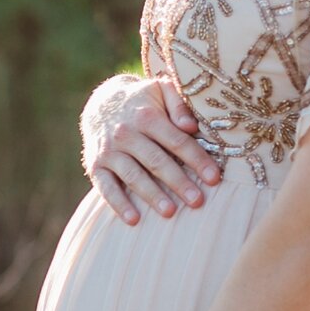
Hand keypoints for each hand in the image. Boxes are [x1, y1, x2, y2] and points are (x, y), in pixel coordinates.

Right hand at [81, 74, 222, 224]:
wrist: (101, 103)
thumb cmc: (142, 102)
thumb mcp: (161, 91)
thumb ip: (178, 104)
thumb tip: (191, 126)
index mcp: (147, 116)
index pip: (176, 141)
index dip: (197, 160)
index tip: (214, 178)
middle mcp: (126, 133)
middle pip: (156, 161)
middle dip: (178, 182)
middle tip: (197, 201)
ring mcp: (109, 151)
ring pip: (133, 176)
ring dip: (152, 195)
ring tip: (171, 212)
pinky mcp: (95, 166)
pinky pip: (106, 187)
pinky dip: (118, 204)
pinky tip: (134, 219)